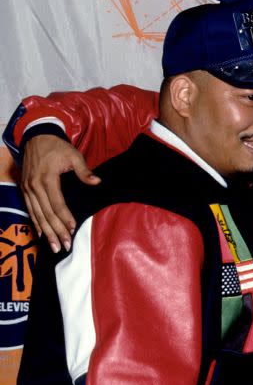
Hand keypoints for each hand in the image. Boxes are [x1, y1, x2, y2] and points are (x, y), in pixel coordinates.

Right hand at [21, 134, 99, 252]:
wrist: (36, 137)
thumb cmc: (58, 147)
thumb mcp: (74, 155)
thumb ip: (84, 171)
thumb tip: (96, 182)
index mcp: (47, 179)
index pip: (57, 203)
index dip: (65, 218)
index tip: (72, 229)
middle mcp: (34, 186)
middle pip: (46, 213)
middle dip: (56, 231)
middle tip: (64, 246)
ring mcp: (27, 189)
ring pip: (37, 214)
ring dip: (46, 232)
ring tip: (54, 247)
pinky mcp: (24, 189)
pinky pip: (30, 209)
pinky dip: (36, 223)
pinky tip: (41, 235)